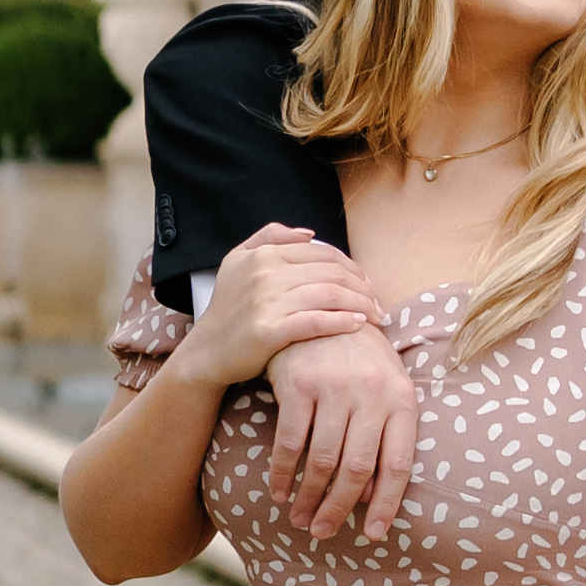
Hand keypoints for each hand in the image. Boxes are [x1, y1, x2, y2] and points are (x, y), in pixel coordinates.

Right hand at [186, 224, 384, 400]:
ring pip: (330, 295)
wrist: (207, 352)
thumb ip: (269, 237)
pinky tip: (358, 325)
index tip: (367, 284)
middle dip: (363, 287)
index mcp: (264, 255)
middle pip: (332, 273)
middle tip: (378, 303)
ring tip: (376, 316)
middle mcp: (266, 273)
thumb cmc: (227, 308)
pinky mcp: (270, 330)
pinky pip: (317, 321)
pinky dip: (343, 321)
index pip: (324, 254)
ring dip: (361, 304)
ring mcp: (267, 302)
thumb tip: (309, 234)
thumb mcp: (237, 261)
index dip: (353, 267)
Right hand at [260, 308, 423, 542]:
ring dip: (309, 497)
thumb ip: (385, 438)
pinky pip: (291, 442)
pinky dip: (283, 473)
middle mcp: (373, 393)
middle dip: (339, 508)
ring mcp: (335, 386)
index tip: (372, 534)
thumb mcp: (385, 390)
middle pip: (358, 469)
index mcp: (402, 399)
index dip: (386, 505)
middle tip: (323, 532)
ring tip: (301, 519)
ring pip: (323, 460)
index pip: (398, 464)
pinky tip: (279, 491)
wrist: (325, 309)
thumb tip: (373, 498)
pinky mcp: (300, 382)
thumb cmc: (359, 360)